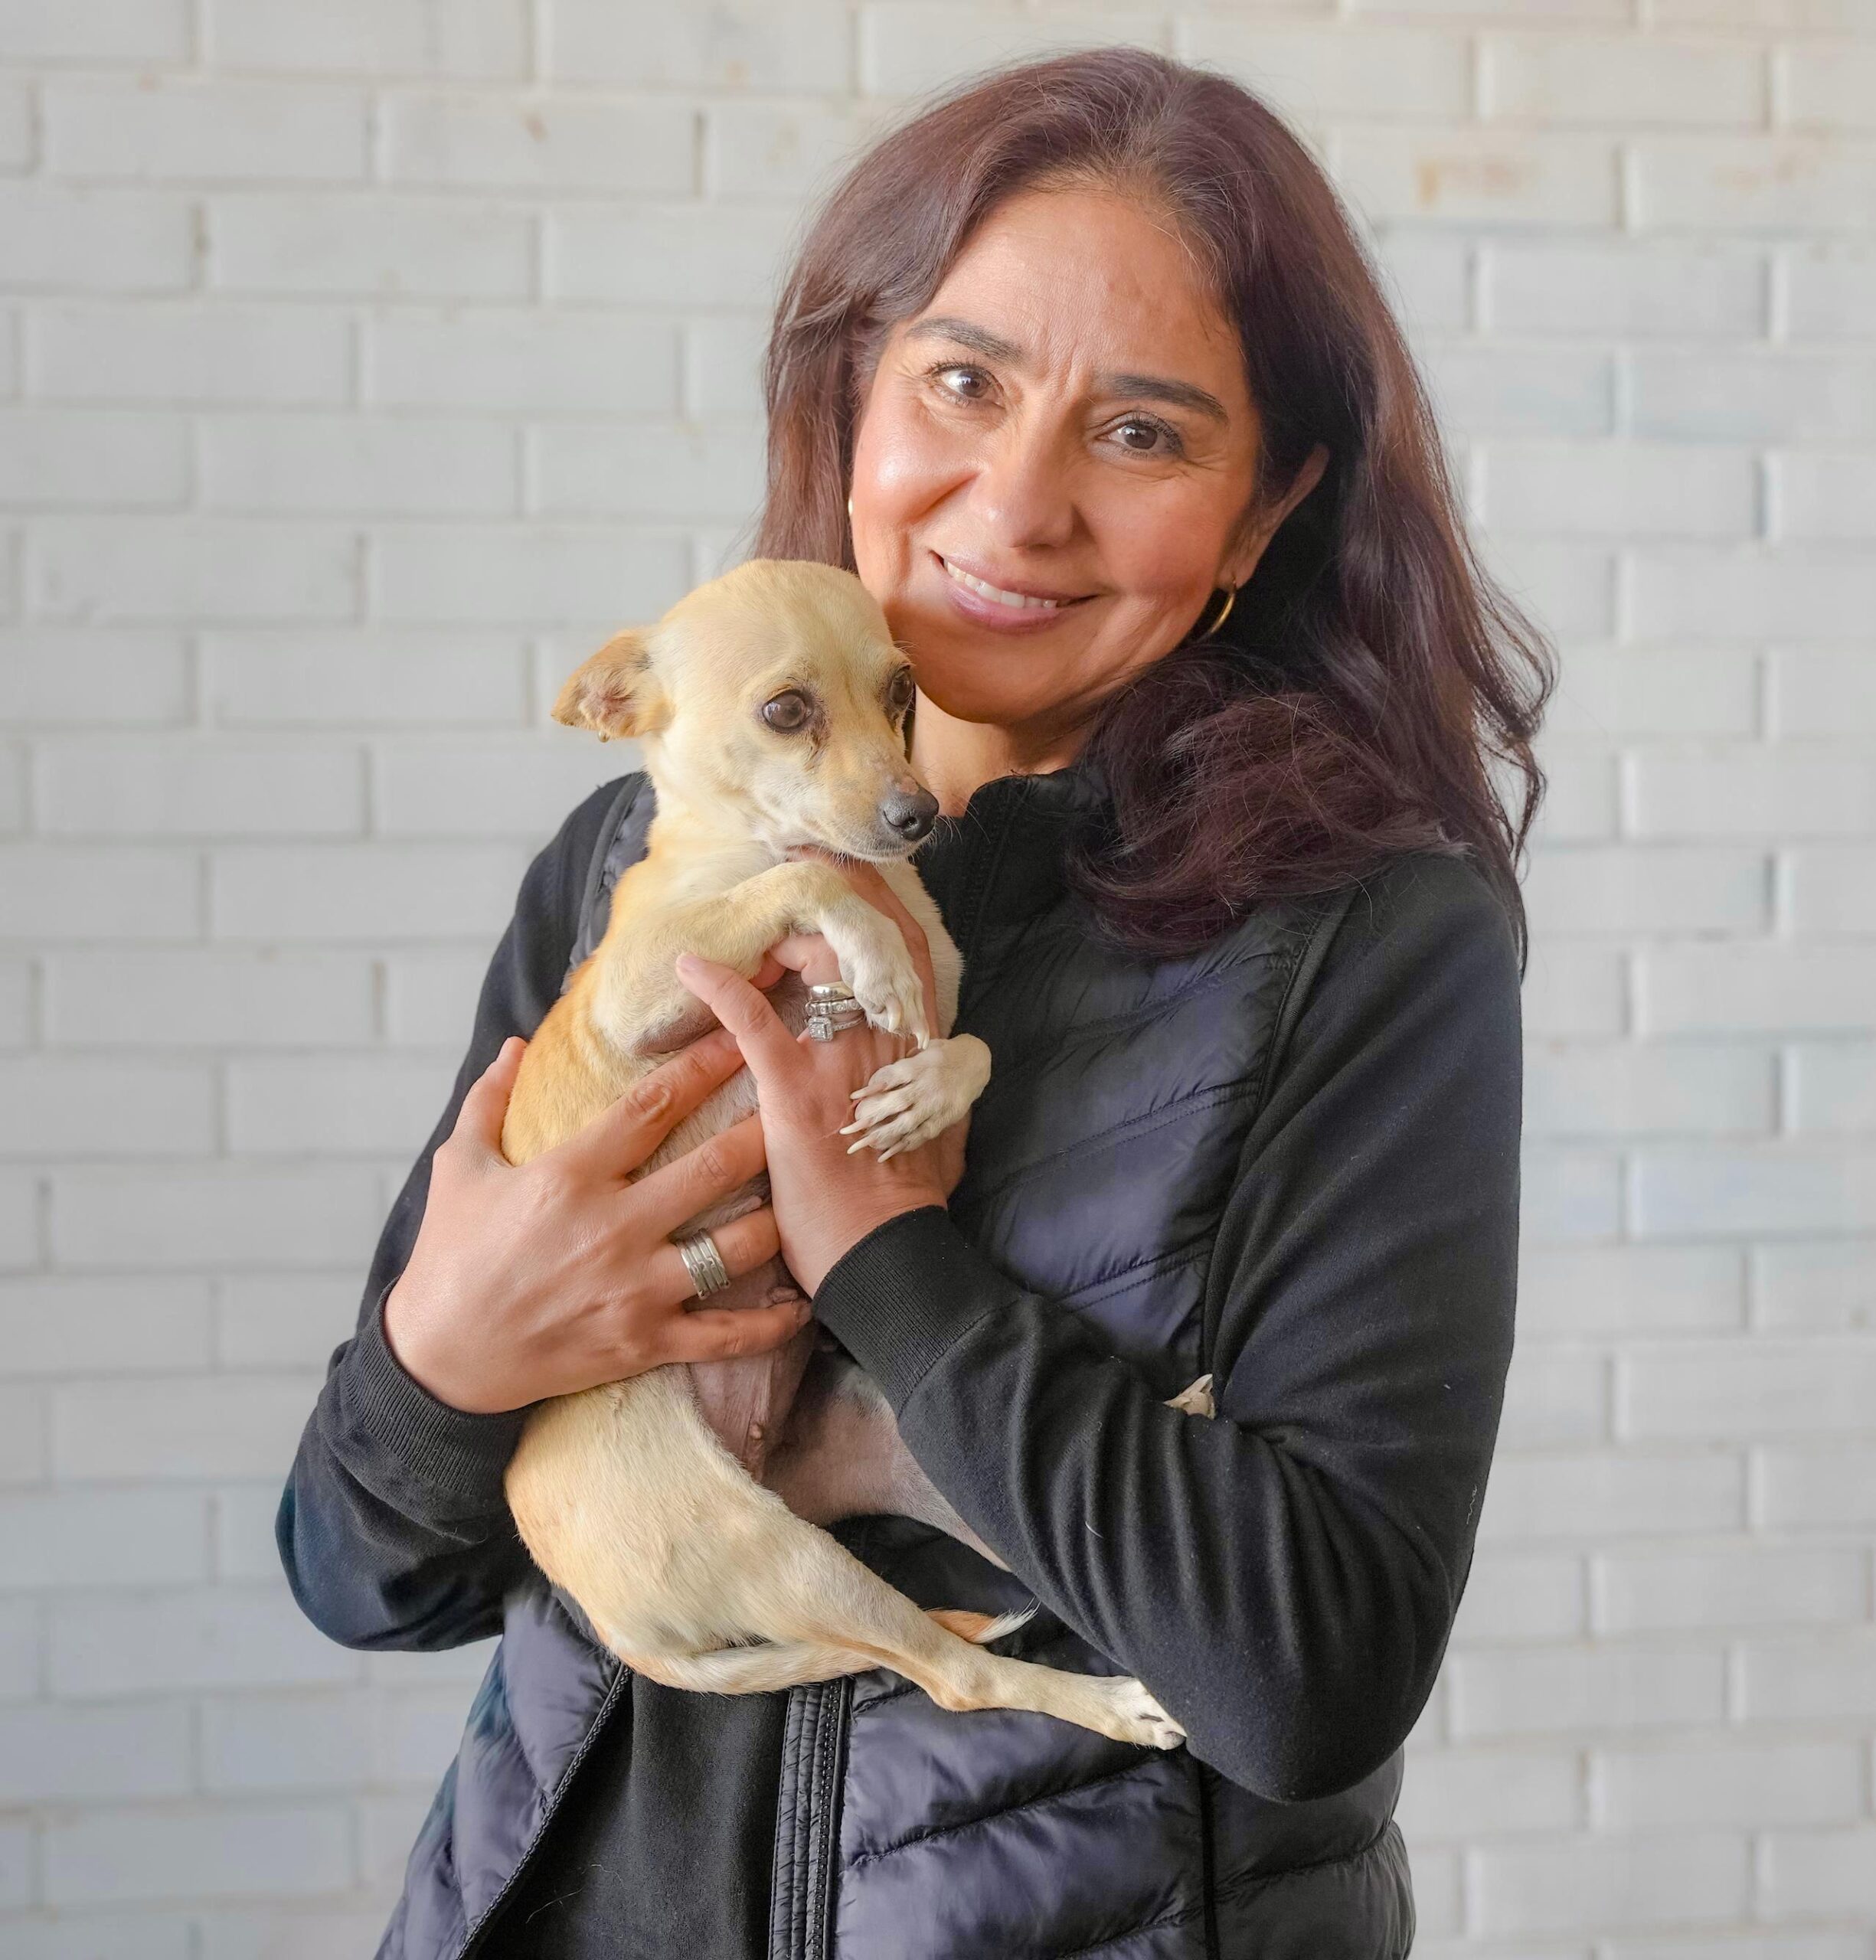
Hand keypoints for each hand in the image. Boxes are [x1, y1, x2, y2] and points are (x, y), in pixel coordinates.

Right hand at [381, 1027, 810, 1413]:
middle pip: (712, 1168)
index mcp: (569, 1176)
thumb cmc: (450, 1257)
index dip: (702, 1067)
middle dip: (762, 1132)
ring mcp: (634, 1289)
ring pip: (734, 1247)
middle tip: (795, 1105)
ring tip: (803, 1195)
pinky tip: (800, 1305)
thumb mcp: (458, 1169)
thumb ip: (488, 1102)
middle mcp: (612, 1227)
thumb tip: (513, 1045)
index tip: (738, 1040)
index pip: (652, 1107)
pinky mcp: (645, 1342)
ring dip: (777, 1219)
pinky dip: (770, 1324)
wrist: (440, 1359)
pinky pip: (724, 1334)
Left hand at [673, 848, 970, 1296]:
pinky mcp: (792, 1090)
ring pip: (817, 960)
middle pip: (867, 934)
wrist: (887, 1255)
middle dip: (837, 885)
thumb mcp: (945, 1131)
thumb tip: (940, 1057)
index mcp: (919, 1046)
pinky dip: (719, 986)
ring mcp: (838, 1059)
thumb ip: (936, 1085)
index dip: (882, 903)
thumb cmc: (911, 1205)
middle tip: (802, 852)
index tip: (856, 870)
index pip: (909, 950)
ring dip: (781, 925)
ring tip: (754, 895)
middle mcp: (885, 1038)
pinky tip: (690, 966)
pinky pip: (753, 1019)